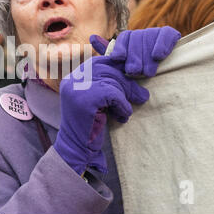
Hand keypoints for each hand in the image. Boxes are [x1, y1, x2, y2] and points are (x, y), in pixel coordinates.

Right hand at [54, 54, 148, 174]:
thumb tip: (135, 70)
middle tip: (141, 96)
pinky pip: (113, 94)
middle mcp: (72, 80)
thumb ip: (107, 85)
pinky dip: (123, 106)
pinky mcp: (85, 100)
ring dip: (125, 96)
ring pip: (112, 81)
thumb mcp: (98, 101)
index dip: (118, 68)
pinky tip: (122, 117)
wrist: (77, 151)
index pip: (99, 62)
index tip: (132, 79)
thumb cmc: (91, 127)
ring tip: (125, 112)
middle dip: (127, 83)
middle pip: (107, 69)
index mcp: (73, 78)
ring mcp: (76, 89)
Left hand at [91, 26, 180, 76]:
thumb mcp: (122, 65)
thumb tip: (92, 37)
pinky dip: (162, 45)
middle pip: (135, 40)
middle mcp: (141, 33)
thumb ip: (109, 52)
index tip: (117, 58)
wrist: (166, 75)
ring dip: (148, 57)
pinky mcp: (170, 34)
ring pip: (149, 39)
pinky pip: (166, 35)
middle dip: (134, 57)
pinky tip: (158, 56)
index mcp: (128, 39)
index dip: (120, 48)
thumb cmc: (138, 72)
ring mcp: (155, 32)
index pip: (123, 38)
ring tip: (148, 72)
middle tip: (134, 72)